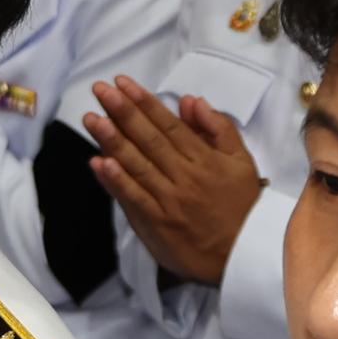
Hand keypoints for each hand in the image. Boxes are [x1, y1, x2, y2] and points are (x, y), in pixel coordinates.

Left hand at [85, 77, 264, 286]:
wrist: (244, 254)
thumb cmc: (242, 206)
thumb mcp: (241, 161)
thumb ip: (219, 129)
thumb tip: (192, 102)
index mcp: (204, 159)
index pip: (169, 125)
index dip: (144, 102)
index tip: (122, 84)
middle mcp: (184, 176)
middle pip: (149, 140)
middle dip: (123, 112)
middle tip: (101, 91)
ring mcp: (169, 201)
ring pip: (138, 166)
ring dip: (113, 141)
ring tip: (93, 119)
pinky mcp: (158, 224)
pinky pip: (134, 199)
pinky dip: (116, 181)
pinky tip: (100, 163)